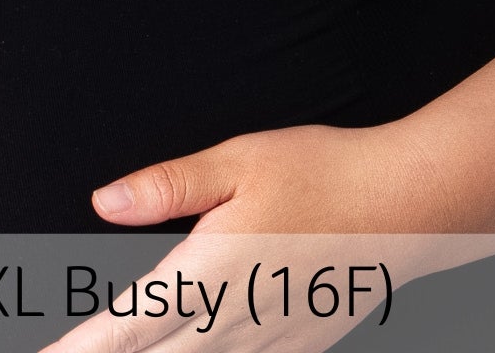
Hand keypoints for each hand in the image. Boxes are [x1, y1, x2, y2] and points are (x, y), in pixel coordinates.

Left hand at [39, 124, 453, 351]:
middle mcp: (235, 319)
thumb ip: (169, 185)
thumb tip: (105, 202)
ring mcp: (271, 341)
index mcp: (211, 271)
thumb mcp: (239, 159)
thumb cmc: (323, 172)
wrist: (412, 206)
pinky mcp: (300, 346)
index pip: (129, 323)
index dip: (83, 348)